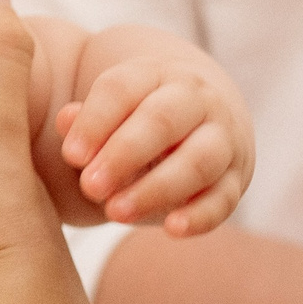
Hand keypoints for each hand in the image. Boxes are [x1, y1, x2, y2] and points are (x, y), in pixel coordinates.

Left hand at [57, 51, 251, 237]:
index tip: (71, 155)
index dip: (95, 122)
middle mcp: (196, 101)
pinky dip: (200, 215)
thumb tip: (65, 121)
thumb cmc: (139, 117)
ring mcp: (223, 138)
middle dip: (124, 154)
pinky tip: (172, 228)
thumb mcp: (112, 109)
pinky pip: (224, 198)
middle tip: (90, 186)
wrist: (204, 116)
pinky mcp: (237, 178)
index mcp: (154, 75)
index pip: (122, 89)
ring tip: (116, 213)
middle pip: (162, 121)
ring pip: (197, 161)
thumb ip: (87, 119)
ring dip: (156, 189)